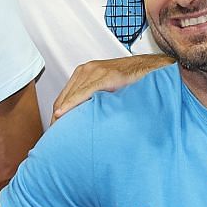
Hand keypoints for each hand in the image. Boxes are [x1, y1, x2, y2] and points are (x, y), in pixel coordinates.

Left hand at [50, 54, 170, 121]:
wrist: (154, 69)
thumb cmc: (132, 82)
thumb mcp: (107, 91)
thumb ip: (94, 101)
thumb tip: (82, 122)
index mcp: (85, 73)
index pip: (63, 97)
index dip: (57, 115)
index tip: (54, 131)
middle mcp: (88, 70)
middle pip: (63, 98)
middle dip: (56, 118)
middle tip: (53, 136)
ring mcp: (97, 71)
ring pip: (72, 95)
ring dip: (62, 114)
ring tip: (57, 132)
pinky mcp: (108, 75)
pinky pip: (85, 92)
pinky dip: (73, 103)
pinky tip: (64, 114)